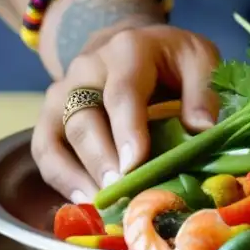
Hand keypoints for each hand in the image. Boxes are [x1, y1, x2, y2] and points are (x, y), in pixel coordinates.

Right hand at [31, 25, 219, 202]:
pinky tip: (86, 201)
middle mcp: (86, 70)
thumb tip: (204, 129)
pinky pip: (45, 150)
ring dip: (78, 175)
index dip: (127, 131)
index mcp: (127, 52)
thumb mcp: (198, 58)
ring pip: (58, 137)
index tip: (135, 164)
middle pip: (84, 119)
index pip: (122, 94)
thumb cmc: (170, 59)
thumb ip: (203, 91)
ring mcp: (62, 93)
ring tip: (103, 205)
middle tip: (120, 193)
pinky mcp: (51, 117)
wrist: (130, 44)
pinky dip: (62, 179)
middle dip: (101, 161)